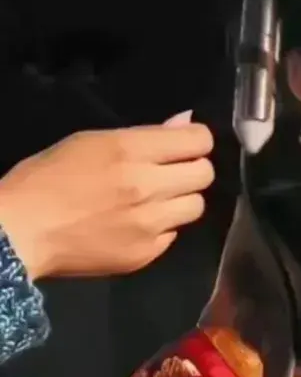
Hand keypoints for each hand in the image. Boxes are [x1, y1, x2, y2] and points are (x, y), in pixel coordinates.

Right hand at [0, 117, 214, 280]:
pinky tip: (136, 224)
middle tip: (171, 173)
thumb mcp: (90, 142)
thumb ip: (144, 135)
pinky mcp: (145, 253)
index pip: (198, 141)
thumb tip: (183, 123)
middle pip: (205, 174)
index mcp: (131, 151)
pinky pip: (173, 235)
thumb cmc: (46, 179)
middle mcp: (147, 186)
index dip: (196, 140)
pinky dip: (161, 228)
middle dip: (192, 169)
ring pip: (196, 206)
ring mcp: (150, 223)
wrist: (17, 234)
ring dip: (180, 200)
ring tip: (155, 201)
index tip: (186, 145)